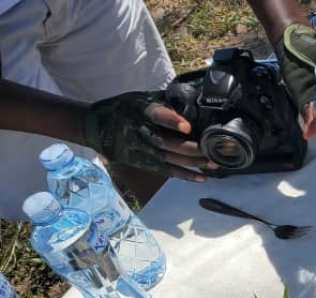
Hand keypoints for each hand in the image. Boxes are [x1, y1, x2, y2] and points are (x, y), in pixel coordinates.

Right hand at [84, 91, 210, 181]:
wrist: (95, 126)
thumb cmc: (125, 109)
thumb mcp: (140, 98)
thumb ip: (165, 100)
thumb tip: (196, 97)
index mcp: (139, 110)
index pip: (155, 114)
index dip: (171, 120)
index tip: (187, 126)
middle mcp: (138, 131)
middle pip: (165, 142)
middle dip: (190, 148)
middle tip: (212, 149)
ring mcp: (139, 149)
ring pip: (168, 158)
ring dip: (192, 162)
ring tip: (213, 163)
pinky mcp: (140, 162)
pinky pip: (164, 171)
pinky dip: (184, 175)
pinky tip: (201, 177)